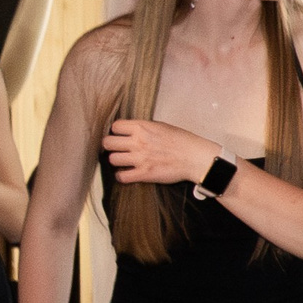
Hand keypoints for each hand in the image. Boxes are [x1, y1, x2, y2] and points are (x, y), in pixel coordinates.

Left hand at [103, 119, 222, 188]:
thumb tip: (131, 130)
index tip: (119, 136)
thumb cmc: (182, 141)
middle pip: (108, 143)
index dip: (116, 132)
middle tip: (117, 149)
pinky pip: (121, 176)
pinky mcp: (144, 174)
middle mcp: (138, 142)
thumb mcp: (161, 126)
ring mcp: (140, 158)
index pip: (115, 127)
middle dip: (110, 146)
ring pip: (112, 159)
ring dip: (116, 161)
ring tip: (123, 162)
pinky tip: (127, 173)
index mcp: (142, 127)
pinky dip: (122, 176)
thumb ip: (144, 128)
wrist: (194, 157)